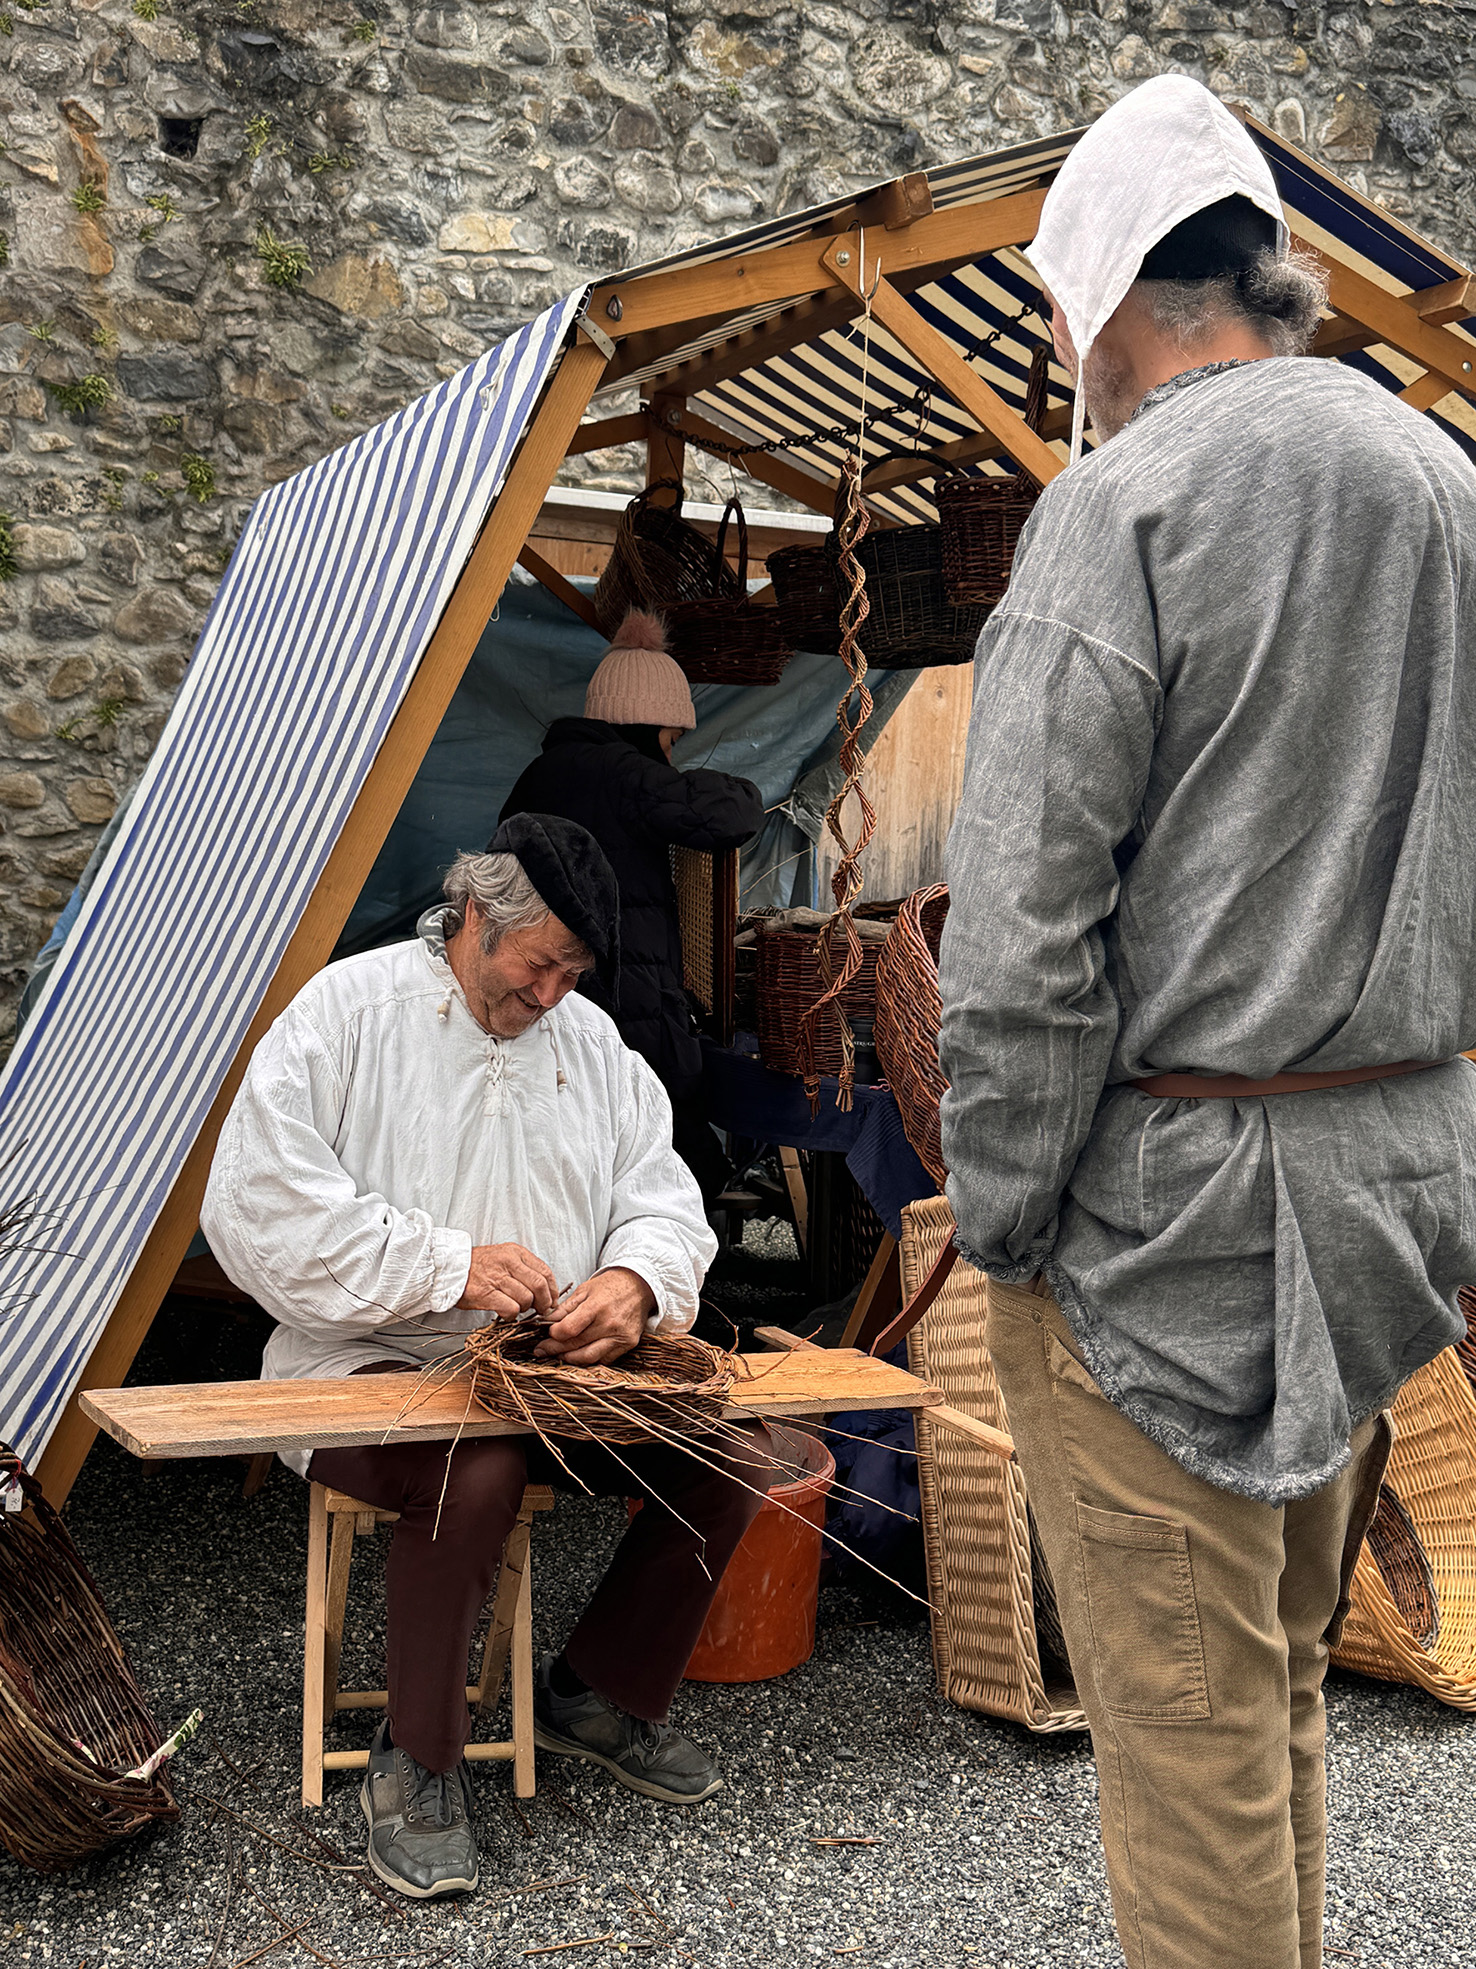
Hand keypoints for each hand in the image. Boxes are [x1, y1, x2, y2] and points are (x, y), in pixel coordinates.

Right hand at [457, 1243, 557, 1318]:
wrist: (449, 1268)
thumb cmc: (478, 1265)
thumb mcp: (504, 1256)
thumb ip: (524, 1268)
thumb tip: (546, 1289)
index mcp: (515, 1252)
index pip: (544, 1271)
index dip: (553, 1289)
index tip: (552, 1300)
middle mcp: (508, 1262)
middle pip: (539, 1286)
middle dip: (544, 1302)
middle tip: (541, 1310)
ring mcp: (496, 1278)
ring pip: (526, 1299)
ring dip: (525, 1309)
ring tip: (517, 1308)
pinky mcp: (486, 1294)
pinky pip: (511, 1309)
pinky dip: (512, 1315)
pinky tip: (505, 1313)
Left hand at [534, 1267, 653, 1364]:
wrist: (639, 1286)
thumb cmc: (609, 1286)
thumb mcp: (584, 1290)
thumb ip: (564, 1308)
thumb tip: (543, 1322)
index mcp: (597, 1306)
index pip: (568, 1329)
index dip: (553, 1334)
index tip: (547, 1333)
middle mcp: (610, 1324)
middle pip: (575, 1345)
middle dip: (554, 1349)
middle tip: (541, 1350)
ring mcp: (621, 1336)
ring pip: (588, 1358)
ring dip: (569, 1358)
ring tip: (557, 1354)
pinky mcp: (628, 1344)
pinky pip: (604, 1360)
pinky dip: (589, 1359)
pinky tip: (578, 1354)